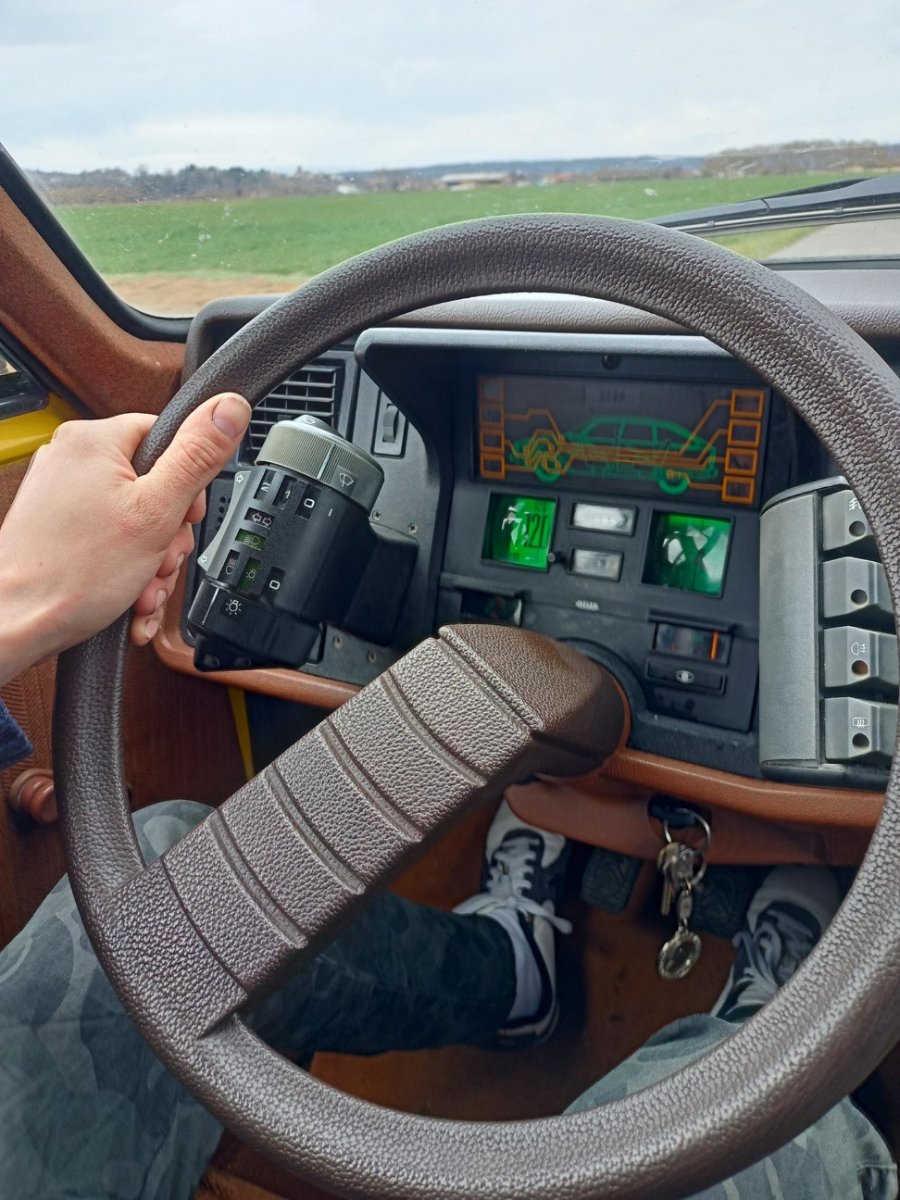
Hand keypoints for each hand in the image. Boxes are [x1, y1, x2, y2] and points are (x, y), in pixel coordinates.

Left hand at [0, 393, 250, 683]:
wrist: (17, 622)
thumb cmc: (71, 574)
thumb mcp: (156, 511)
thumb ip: (197, 456)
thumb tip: (229, 408)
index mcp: (94, 439)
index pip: (168, 438)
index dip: (189, 483)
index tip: (186, 517)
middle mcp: (72, 459)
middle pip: (154, 484)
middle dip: (168, 534)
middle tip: (161, 560)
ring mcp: (61, 494)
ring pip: (134, 517)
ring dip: (151, 558)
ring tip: (143, 586)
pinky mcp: (56, 524)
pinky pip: (109, 536)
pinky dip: (126, 567)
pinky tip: (129, 594)